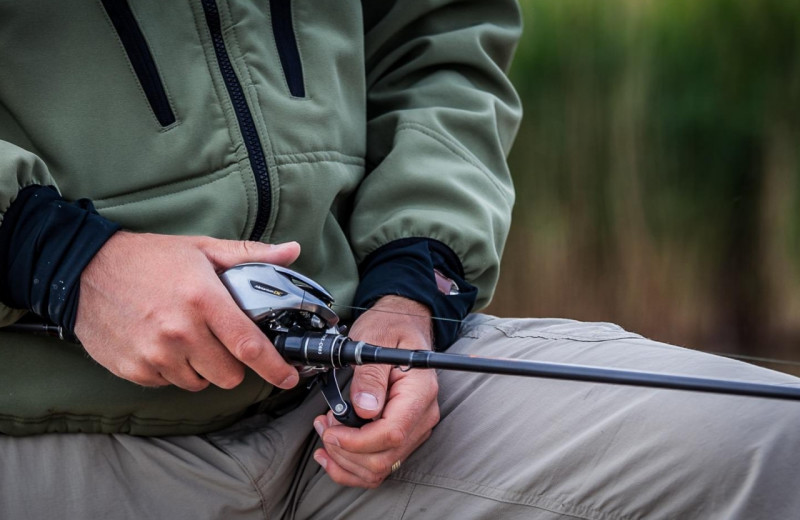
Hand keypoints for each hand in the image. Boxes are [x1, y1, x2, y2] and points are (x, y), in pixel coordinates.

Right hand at [74, 231, 301, 390]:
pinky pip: (169, 383)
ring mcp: (155, 354)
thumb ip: (249, 255)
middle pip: (229, 375)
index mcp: (203, 300)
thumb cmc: (149, 258)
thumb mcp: (202, 248)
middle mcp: (180, 332)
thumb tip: (291, 251)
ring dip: (202, 368)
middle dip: (233, 364)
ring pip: (200, 382)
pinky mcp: (134, 370)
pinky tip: (162, 344)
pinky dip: (173, 370)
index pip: (249, 345)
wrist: (83, 270)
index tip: (288, 377)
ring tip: (187, 337)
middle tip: (221, 341)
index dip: (274, 367)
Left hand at [312, 295, 439, 487]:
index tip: (331, 431)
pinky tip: (332, 454)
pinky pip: (380, 465)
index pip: (392, 433)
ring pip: (379, 468)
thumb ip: (370, 376)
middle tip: (324, 425)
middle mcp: (423, 415)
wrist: (403, 327)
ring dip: (345, 460)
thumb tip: (365, 408)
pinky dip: (352, 467)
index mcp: (420, 392)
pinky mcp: (403, 435)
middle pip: (384, 457)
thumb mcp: (375, 340)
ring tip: (327, 433)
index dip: (356, 441)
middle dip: (345, 450)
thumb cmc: (390, 329)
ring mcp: (415, 428)